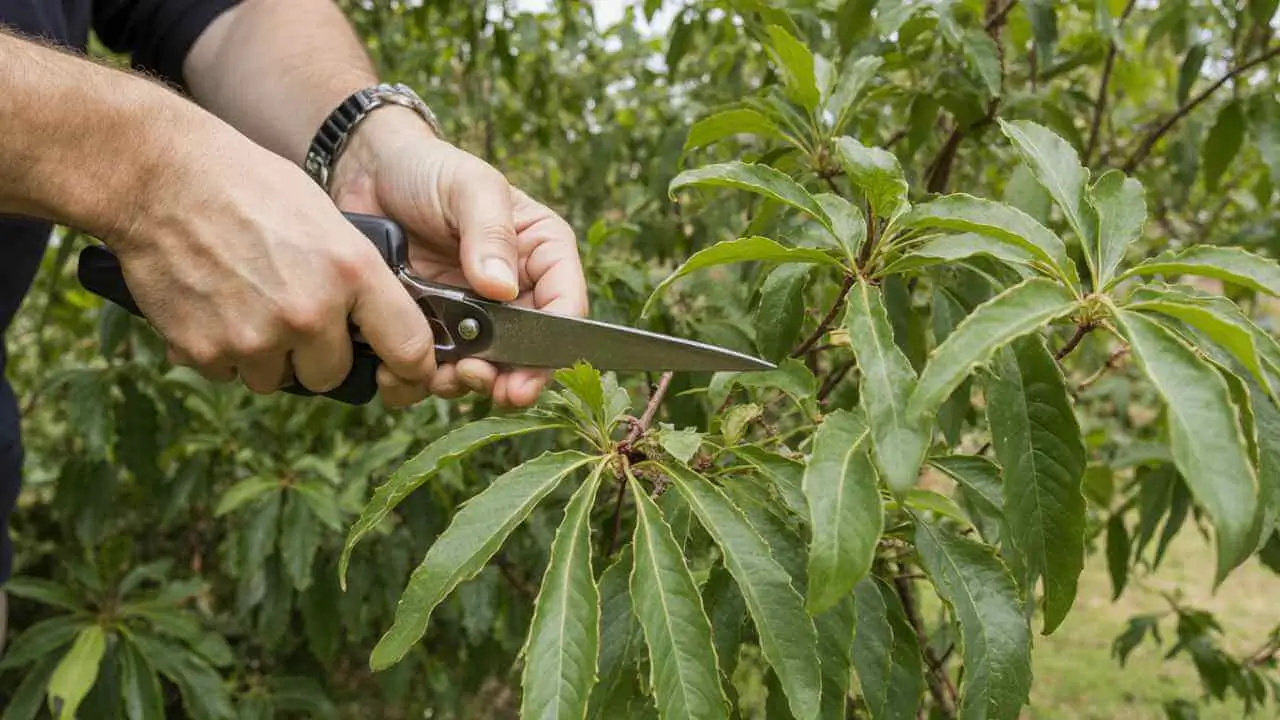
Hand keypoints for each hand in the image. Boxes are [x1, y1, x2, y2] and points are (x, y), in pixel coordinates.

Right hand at [111, 115, 438, 406]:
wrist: (160, 177)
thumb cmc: (249, 188)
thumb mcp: (327, 220)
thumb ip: (356, 278)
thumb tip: (374, 326)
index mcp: (352, 271)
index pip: (410, 349)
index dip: (410, 369)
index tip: (402, 373)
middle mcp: (309, 313)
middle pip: (331, 374)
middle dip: (314, 355)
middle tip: (289, 313)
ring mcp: (256, 337)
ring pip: (276, 379)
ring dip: (265, 355)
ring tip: (245, 300)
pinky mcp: (206, 351)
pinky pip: (228, 374)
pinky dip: (221, 351)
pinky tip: (213, 304)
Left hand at [328, 106, 587, 407]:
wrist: (363, 172)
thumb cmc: (427, 168)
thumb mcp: (468, 187)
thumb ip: (489, 233)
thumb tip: (503, 289)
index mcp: (540, 253)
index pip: (564, 307)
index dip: (551, 350)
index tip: (524, 378)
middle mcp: (515, 291)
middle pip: (528, 353)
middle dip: (507, 378)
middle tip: (476, 380)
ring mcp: (472, 315)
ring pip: (483, 369)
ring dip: (463, 383)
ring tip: (439, 376)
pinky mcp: (431, 329)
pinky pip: (435, 368)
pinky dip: (421, 379)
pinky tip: (401, 371)